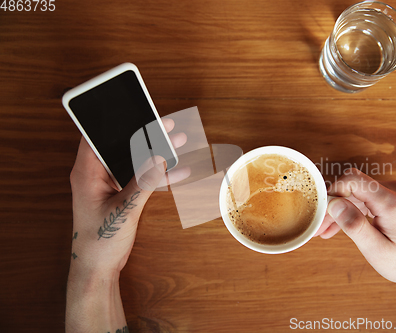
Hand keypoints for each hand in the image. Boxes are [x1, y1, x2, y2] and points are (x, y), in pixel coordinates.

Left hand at [69, 117, 186, 276]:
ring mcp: (109, 185)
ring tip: (178, 142)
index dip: (115, 122)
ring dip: (156, 154)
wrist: (98, 268)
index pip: (96, 137)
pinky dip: (158, 175)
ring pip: (134, 161)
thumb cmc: (98, 242)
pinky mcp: (121, 194)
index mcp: (87, 173)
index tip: (136, 111)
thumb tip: (158, 159)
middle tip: (166, 126)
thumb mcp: (123, 210)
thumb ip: (142, 183)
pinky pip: (141, 178)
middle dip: (145, 135)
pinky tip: (179, 171)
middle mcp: (96, 175)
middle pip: (121, 146)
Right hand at [315, 168, 395, 290]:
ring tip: (325, 229)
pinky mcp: (394, 197)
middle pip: (353, 186)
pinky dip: (352, 210)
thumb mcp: (377, 250)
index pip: (353, 180)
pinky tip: (339, 225)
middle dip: (333, 204)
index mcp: (392, 203)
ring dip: (341, 209)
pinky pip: (366, 198)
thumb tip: (334, 204)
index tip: (323, 211)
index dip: (333, 192)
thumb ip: (354, 225)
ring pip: (357, 192)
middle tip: (319, 225)